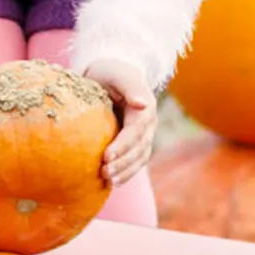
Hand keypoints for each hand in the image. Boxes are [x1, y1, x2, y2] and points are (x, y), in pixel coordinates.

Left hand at [78, 53, 156, 185]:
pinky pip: (136, 161)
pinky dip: (127, 172)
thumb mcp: (117, 75)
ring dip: (126, 171)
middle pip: (140, 148)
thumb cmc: (110, 73)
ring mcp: (146, 134)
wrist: (112, 74)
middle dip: (123, 163)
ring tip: (109, 180)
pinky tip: (114, 182)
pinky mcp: (138, 142)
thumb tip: (142, 104)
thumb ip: (130, 87)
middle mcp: (149, 123)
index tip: (106, 157)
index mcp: (145, 108)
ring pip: (140, 157)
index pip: (136, 131)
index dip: (123, 145)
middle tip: (104, 173)